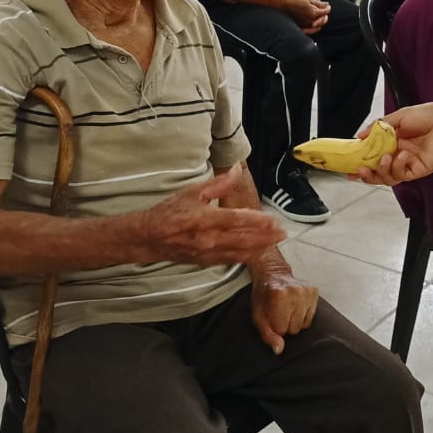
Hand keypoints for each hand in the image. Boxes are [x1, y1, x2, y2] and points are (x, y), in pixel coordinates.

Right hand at [141, 164, 285, 264]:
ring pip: (240, 252)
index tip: (274, 221)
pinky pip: (231, 260)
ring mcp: (207, 253)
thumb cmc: (169, 212)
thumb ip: (217, 184)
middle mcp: (208, 239)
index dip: (258, 221)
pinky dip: (247, 257)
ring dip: (260, 247)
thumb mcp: (191, 192)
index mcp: (204, 219)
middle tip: (283, 232)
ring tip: (276, 242)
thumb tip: (236, 169)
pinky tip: (258, 252)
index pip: (236, 220)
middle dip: (265, 236)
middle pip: (243, 239)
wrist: (149, 238)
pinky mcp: (206, 262)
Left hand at [251, 271, 318, 354]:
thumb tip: (279, 349)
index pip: (281, 330)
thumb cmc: (263, 294)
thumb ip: (267, 334)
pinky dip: (303, 315)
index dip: (275, 326)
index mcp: (279, 295)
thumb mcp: (257, 315)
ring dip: (295, 320)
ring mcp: (307, 291)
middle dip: (285, 324)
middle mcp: (296, 291)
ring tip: (287, 308)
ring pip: (304, 324)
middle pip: (294, 328)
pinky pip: (311, 317)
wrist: (272, 273)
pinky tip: (296, 306)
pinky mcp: (314, 291)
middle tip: (279, 312)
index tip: (272, 315)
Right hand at [287, 0, 330, 30]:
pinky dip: (314, 27)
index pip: (325, 12)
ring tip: (320, 17)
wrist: (284, 4)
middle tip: (325, 11)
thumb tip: (327, 5)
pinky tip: (314, 24)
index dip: (328, 8)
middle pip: (322, 21)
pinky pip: (310, 29)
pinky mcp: (301, 26)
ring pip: (317, 26)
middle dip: (325, 16)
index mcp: (314, 13)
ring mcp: (305, 24)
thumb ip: (319, 4)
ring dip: (320, 22)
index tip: (328, 6)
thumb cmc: (295, 0)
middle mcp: (311, 21)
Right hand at [357, 101, 432, 184]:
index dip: (360, 161)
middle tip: (359, 170)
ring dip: (382, 170)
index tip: (348, 165)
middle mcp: (399, 154)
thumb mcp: (398, 117)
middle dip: (366, 173)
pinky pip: (402, 175)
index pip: (373, 155)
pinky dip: (398, 167)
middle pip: (378, 170)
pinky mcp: (419, 170)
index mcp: (393, 141)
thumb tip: (359, 135)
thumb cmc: (429, 115)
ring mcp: (408, 163)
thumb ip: (378, 128)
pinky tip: (403, 155)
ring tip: (384, 158)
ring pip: (388, 177)